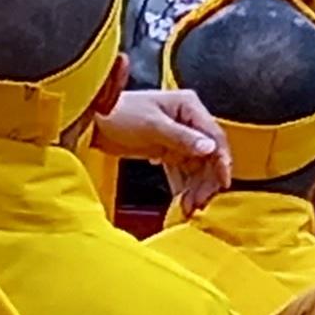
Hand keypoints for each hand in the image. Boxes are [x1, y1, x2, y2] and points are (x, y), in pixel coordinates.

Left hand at [89, 83, 230, 207]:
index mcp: (188, 106)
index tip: (222, 183)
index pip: (214, 135)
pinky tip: (183, 202)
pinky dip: (184, 186)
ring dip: (196, 187)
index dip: (222, 160)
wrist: (92, 124)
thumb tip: (210, 148)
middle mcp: (187, 120)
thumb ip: (182, 138)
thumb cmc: (118, 114)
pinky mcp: (168, 150)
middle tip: (200, 202)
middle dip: (206, 180)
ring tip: (190, 208)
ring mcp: (179, 136)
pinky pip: (183, 171)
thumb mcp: (152, 126)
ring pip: (197, 166)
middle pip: (209, 154)